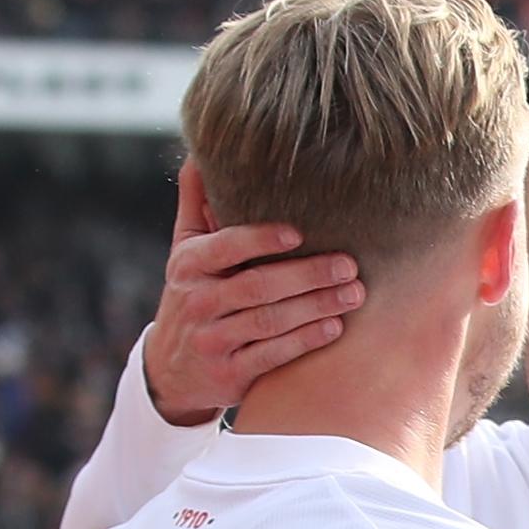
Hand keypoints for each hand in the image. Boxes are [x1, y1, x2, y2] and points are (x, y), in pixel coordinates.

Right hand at [141, 162, 363, 421]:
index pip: (225, 248)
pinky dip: (305, 342)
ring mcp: (212, 341)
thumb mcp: (187, 251)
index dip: (260, 239)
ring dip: (316, 307)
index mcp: (189, 265)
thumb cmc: (195, 294)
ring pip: (270, 322)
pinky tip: (336, 328)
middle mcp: (197, 302)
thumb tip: (200, 153)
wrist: (173, 369)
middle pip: (257, 286)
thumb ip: (196, 205)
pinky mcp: (229, 375)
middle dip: (307, 275)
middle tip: (350, 265)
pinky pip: (272, 356)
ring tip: (355, 293)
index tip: (298, 233)